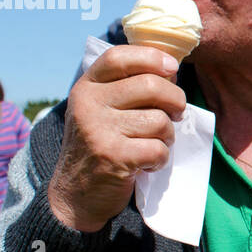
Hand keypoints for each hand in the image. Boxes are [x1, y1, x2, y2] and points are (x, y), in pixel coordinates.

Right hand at [48, 46, 185, 232]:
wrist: (75, 195)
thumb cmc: (101, 145)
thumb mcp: (102, 109)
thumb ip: (127, 87)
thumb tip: (171, 69)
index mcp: (86, 86)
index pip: (119, 57)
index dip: (152, 57)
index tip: (173, 68)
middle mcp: (88, 103)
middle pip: (151, 86)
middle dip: (175, 101)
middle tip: (176, 114)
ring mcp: (98, 129)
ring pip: (160, 120)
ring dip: (167, 136)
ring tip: (153, 144)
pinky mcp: (112, 156)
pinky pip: (158, 149)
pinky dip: (161, 160)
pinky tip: (147, 164)